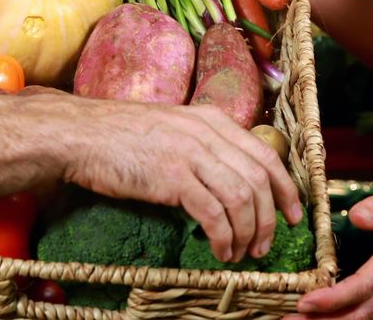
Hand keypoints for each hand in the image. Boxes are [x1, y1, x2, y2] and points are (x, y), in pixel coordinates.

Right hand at [54, 95, 302, 263]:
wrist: (80, 134)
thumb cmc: (120, 136)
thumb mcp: (173, 128)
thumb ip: (202, 144)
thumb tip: (228, 177)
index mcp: (212, 120)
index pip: (265, 155)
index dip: (285, 189)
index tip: (292, 214)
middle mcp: (207, 133)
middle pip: (259, 180)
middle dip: (270, 219)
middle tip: (265, 246)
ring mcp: (190, 154)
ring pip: (242, 199)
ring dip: (248, 233)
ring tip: (241, 253)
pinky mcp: (172, 177)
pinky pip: (214, 214)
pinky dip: (224, 237)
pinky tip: (220, 251)